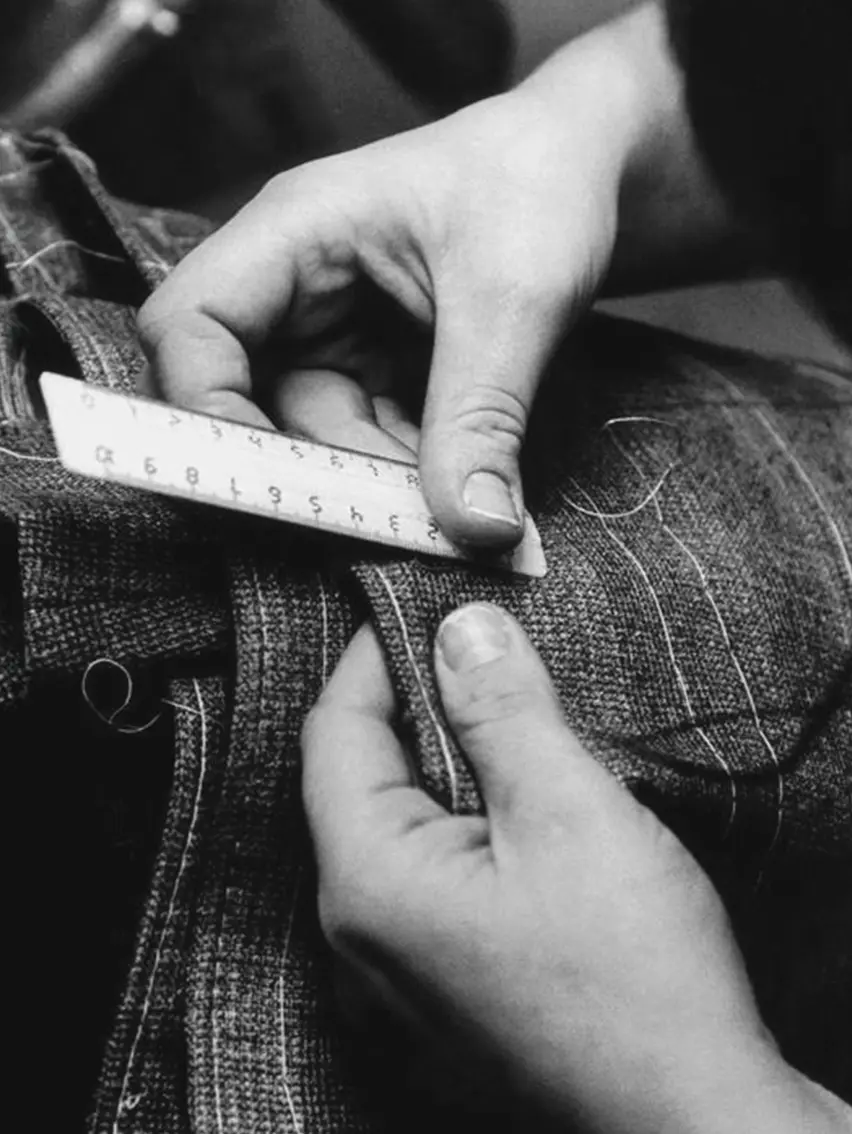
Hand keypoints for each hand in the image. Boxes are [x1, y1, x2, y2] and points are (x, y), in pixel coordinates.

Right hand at [138, 4, 686, 549]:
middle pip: (244, 399)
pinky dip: (403, 473)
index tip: (266, 481)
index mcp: (296, 231)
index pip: (189, 324)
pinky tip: (459, 482)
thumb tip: (475, 527)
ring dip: (372, 479)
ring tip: (454, 501)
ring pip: (309, 435)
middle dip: (312, 466)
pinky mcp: (366, 365)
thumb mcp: (514, 301)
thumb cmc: (539, 186)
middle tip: (391, 516)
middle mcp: (293, 285)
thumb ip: (482, 417)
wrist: (583, 173)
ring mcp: (328, 329)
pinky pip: (359, 439)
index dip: (203, 407)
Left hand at [302, 604, 849, 1131]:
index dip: (374, 656)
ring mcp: (394, 978)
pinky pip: (423, 882)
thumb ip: (502, 710)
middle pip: (357, 781)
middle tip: (474, 656)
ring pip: (393, 831)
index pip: (335, 732)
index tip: (419, 608)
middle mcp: (358, 938)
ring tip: (501, 722)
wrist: (691, 1119)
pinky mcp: (439, 995)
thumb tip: (460, 629)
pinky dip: (455, 825)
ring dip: (440, 766)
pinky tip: (511, 810)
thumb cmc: (632, 981)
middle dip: (411, 707)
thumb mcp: (568, 811)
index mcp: (368, 884)